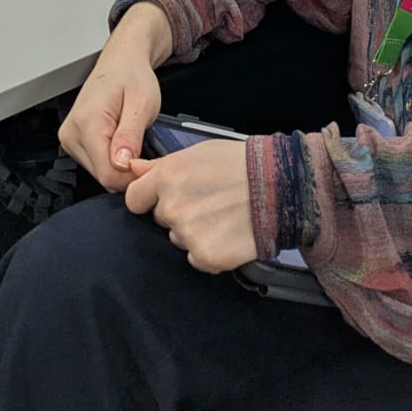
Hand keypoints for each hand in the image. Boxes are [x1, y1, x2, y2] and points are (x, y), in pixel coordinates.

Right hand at [58, 7, 168, 192]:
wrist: (121, 62)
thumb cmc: (132, 76)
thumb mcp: (142, 103)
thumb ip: (130, 134)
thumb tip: (121, 164)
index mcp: (87, 122)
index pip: (108, 174)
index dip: (133, 175)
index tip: (149, 163)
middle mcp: (72, 133)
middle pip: (103, 177)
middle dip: (127, 170)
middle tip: (144, 146)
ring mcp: (70, 139)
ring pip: (100, 174)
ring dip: (120, 165)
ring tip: (132, 140)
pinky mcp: (73, 142)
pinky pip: (96, 165)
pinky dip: (112, 160)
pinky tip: (122, 142)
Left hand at [123, 140, 258, 272]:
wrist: (278, 187)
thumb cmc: (240, 164)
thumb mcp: (196, 152)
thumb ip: (160, 164)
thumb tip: (132, 168)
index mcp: (166, 178)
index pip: (134, 199)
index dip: (148, 198)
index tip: (163, 197)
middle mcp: (172, 208)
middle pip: (161, 218)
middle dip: (177, 212)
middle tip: (206, 201)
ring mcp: (187, 234)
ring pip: (179, 238)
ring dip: (194, 232)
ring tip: (221, 215)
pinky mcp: (205, 257)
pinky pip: (196, 258)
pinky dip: (209, 250)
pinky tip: (227, 233)